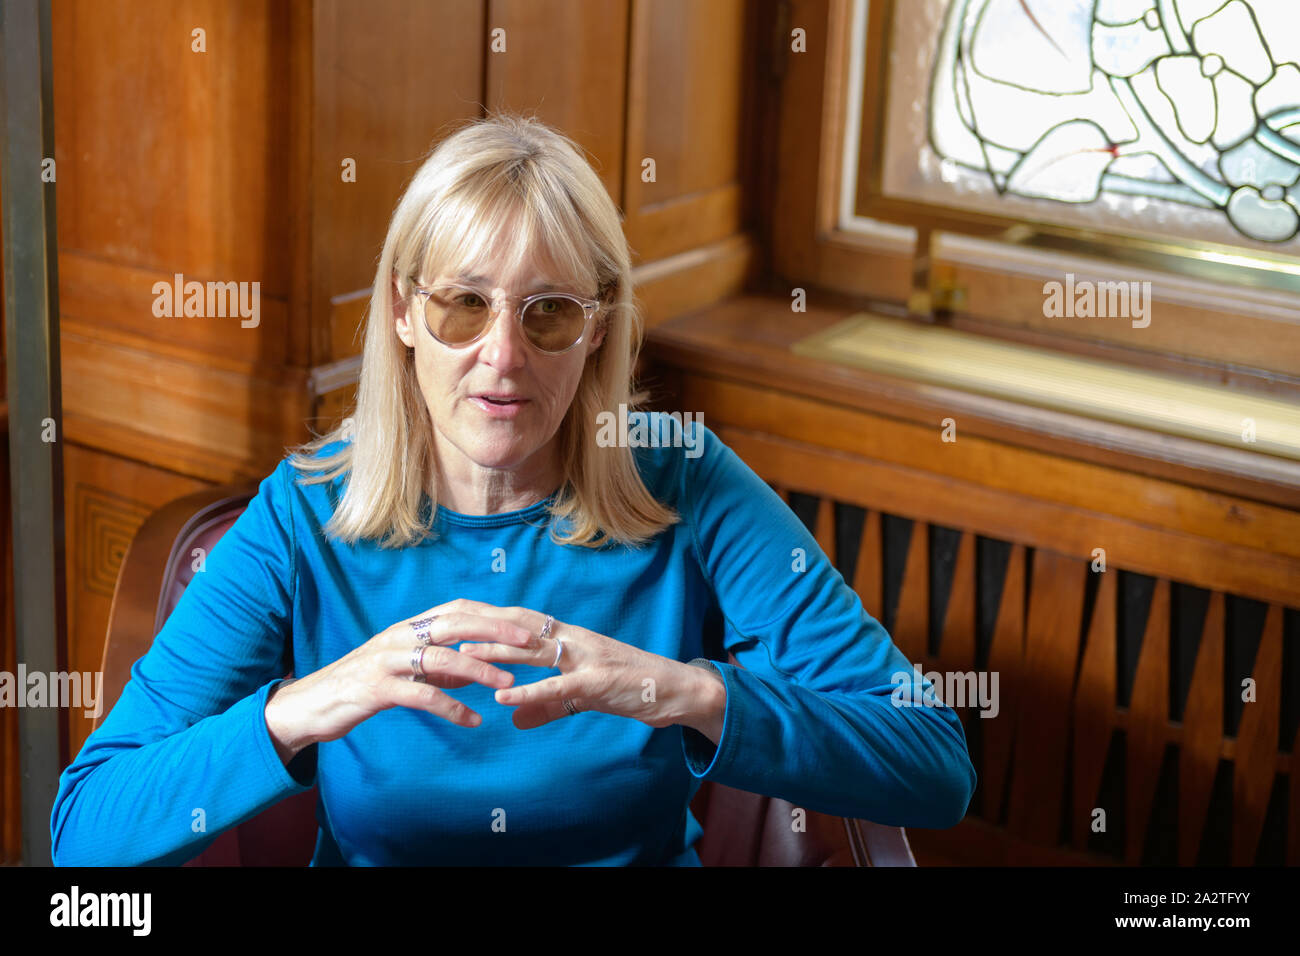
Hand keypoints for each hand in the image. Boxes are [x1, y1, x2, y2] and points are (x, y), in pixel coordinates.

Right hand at [263, 599, 534, 765]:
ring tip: (507, 685)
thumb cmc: (363, 685)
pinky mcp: (376, 689)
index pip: (457, 609)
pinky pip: (421, 696)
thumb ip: (440, 666)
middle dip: (494, 631)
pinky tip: (472, 721)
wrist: (312, 703)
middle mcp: (399, 636)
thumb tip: (478, 668)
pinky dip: (451, 708)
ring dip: (479, 671)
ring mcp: (386, 661)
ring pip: (440, 658)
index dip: (492, 615)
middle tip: (528, 644)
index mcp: (409, 627)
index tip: (525, 623)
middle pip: (454, 624)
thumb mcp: (406, 669)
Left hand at [457, 607, 726, 736]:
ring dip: (495, 654)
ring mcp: (586, 658)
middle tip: (443, 632)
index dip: (486, 622)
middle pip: (518, 629)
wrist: (677, 689)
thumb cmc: (631, 688)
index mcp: (569, 639)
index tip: (453, 622)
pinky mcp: (598, 681)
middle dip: (480, 629)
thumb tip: (514, 718)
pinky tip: (504, 699)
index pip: (520, 624)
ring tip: (461, 657)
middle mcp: (574, 640)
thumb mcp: (583, 696)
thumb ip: (548, 706)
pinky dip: (529, 692)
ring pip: (533, 651)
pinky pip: (558, 687)